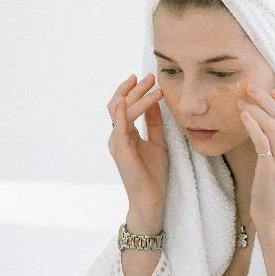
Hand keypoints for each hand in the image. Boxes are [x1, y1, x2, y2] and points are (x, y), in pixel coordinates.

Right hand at [107, 73, 167, 218]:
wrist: (151, 199)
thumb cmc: (153, 174)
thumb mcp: (158, 142)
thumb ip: (154, 123)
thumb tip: (155, 102)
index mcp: (124, 134)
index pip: (123, 106)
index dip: (132, 90)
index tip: (146, 78)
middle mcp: (117, 136)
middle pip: (119, 104)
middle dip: (134, 88)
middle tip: (150, 76)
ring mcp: (117, 143)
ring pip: (120, 112)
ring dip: (135, 96)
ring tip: (152, 85)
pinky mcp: (121, 152)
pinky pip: (119, 128)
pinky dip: (121, 113)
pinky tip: (126, 102)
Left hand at [238, 84, 274, 231]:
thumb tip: (267, 130)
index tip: (273, 92)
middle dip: (267, 99)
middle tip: (251, 89)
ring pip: (274, 125)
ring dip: (256, 109)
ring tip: (242, 102)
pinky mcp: (270, 169)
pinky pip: (262, 140)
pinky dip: (252, 124)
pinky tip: (243, 117)